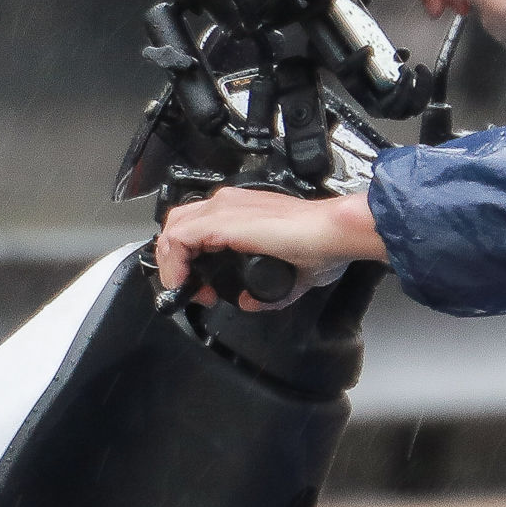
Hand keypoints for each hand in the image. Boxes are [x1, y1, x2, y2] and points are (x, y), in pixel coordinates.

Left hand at [154, 188, 385, 310]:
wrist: (333, 232)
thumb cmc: (323, 244)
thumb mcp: (289, 273)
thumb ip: (266, 290)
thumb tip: (250, 302)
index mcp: (246, 212)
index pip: (199, 227)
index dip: (191, 259)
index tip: (205, 287)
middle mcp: (230, 204)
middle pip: (179, 223)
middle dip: (176, 258)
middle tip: (191, 287)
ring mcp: (224, 209)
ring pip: (173, 228)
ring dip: (172, 262)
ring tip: (185, 287)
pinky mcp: (220, 221)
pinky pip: (177, 238)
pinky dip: (173, 263)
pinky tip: (183, 282)